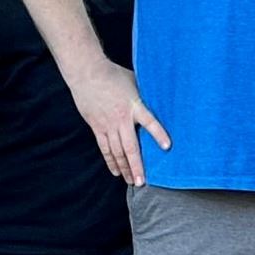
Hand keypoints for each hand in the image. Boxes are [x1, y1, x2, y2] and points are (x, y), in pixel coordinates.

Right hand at [67, 59, 170, 184]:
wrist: (87, 73)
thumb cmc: (113, 75)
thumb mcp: (134, 83)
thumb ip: (144, 97)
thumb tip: (159, 103)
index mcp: (134, 106)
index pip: (150, 122)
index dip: (158, 134)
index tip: (167, 147)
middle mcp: (121, 119)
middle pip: (130, 147)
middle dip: (137, 166)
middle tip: (143, 182)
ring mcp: (108, 125)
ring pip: (117, 152)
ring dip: (125, 168)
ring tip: (132, 181)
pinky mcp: (97, 127)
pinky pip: (104, 148)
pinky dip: (110, 161)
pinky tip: (116, 172)